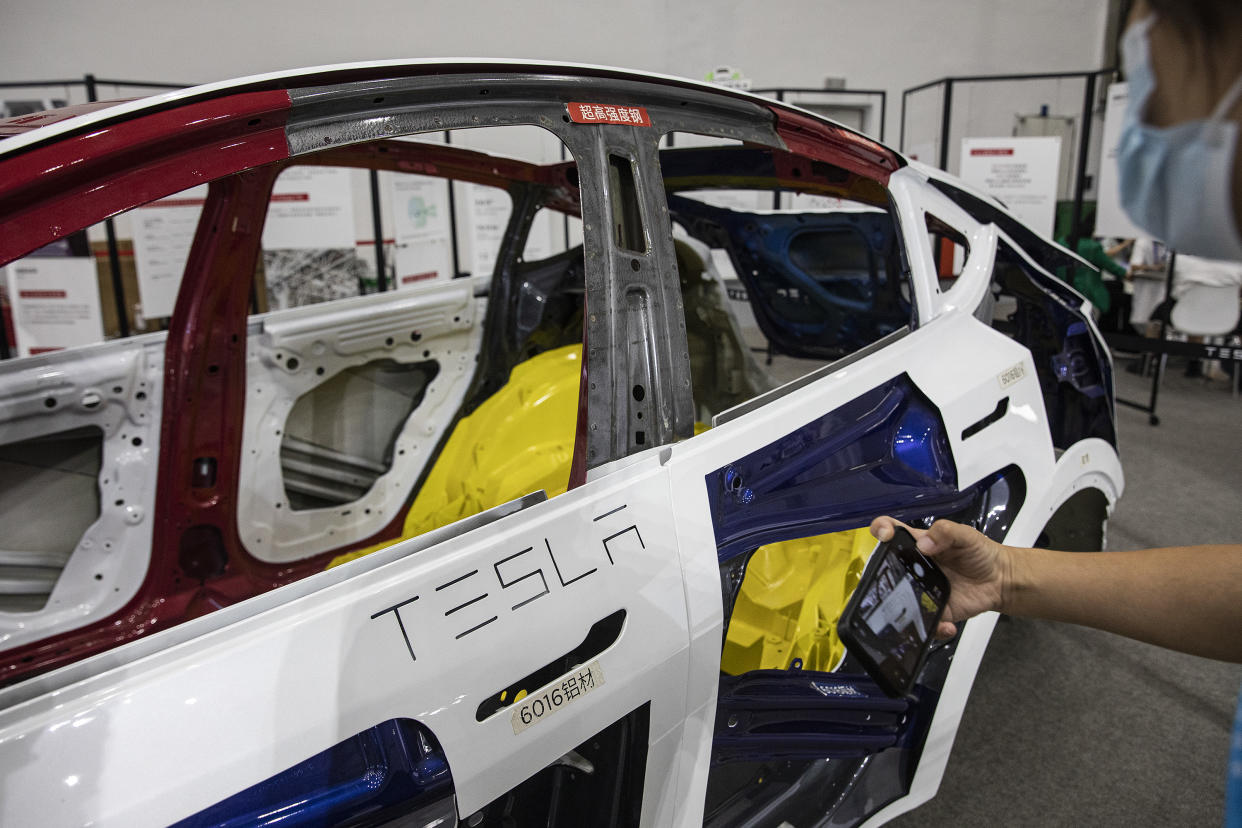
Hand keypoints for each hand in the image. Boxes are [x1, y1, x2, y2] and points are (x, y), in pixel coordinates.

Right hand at [869, 517, 1011, 638]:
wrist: (999, 580)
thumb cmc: (980, 553)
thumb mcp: (966, 535)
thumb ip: (946, 532)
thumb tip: (924, 544)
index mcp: (916, 542)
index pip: (888, 530)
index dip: (880, 530)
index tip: (885, 535)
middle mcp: (912, 566)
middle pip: (885, 567)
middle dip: (880, 572)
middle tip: (897, 576)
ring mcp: (920, 590)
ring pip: (897, 599)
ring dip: (900, 605)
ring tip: (920, 605)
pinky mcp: (932, 610)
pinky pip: (922, 622)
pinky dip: (933, 628)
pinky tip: (948, 625)